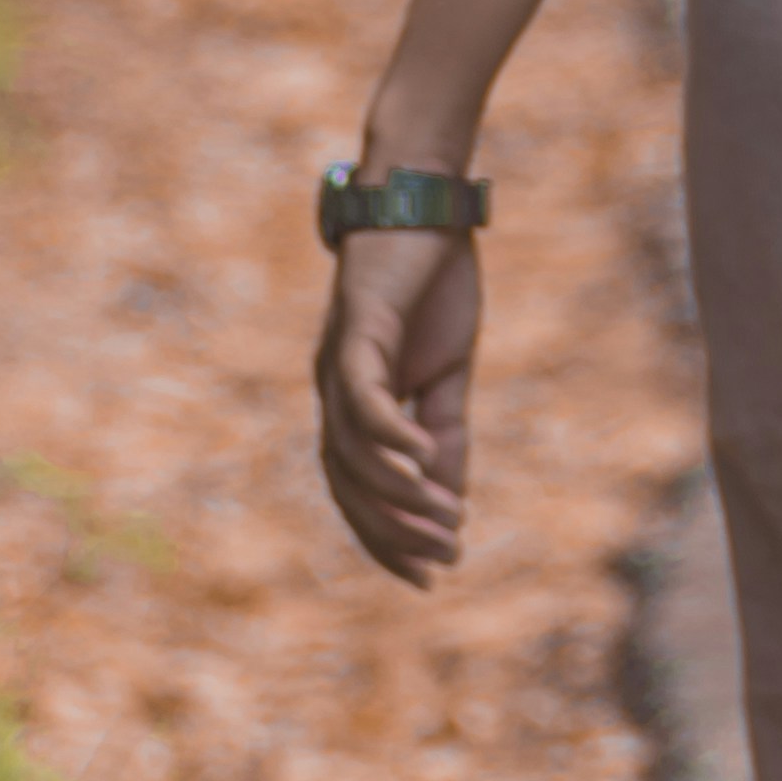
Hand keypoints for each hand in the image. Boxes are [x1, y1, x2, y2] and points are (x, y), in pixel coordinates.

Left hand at [312, 214, 486, 581]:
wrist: (423, 204)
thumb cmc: (431, 286)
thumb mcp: (447, 376)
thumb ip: (444, 436)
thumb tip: (447, 503)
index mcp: (352, 405)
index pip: (358, 490)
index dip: (387, 538)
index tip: (428, 576)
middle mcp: (334, 392)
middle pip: (348, 482)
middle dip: (392, 529)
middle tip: (442, 557)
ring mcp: (339, 362)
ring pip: (350, 449)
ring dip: (396, 490)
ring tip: (442, 517)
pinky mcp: (356, 330)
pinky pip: (362, 396)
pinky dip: (387, 434)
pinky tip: (422, 459)